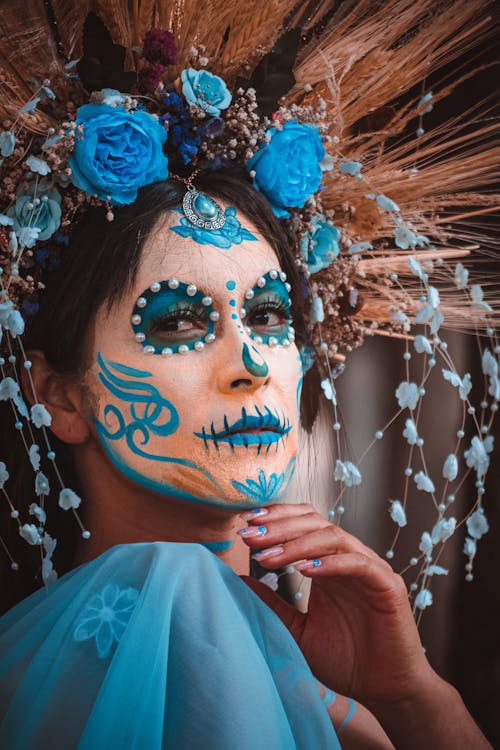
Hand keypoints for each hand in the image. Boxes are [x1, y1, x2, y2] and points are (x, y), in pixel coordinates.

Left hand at [237, 503, 434, 706]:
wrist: (383, 690)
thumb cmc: (345, 659)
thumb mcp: (297, 629)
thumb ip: (272, 603)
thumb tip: (239, 577)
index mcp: (328, 563)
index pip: (303, 523)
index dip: (276, 518)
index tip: (246, 524)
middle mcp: (349, 558)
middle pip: (314, 524)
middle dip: (279, 527)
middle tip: (251, 536)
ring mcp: (370, 568)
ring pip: (333, 538)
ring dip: (297, 544)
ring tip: (268, 557)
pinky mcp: (387, 585)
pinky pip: (358, 564)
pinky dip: (331, 563)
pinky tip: (305, 570)